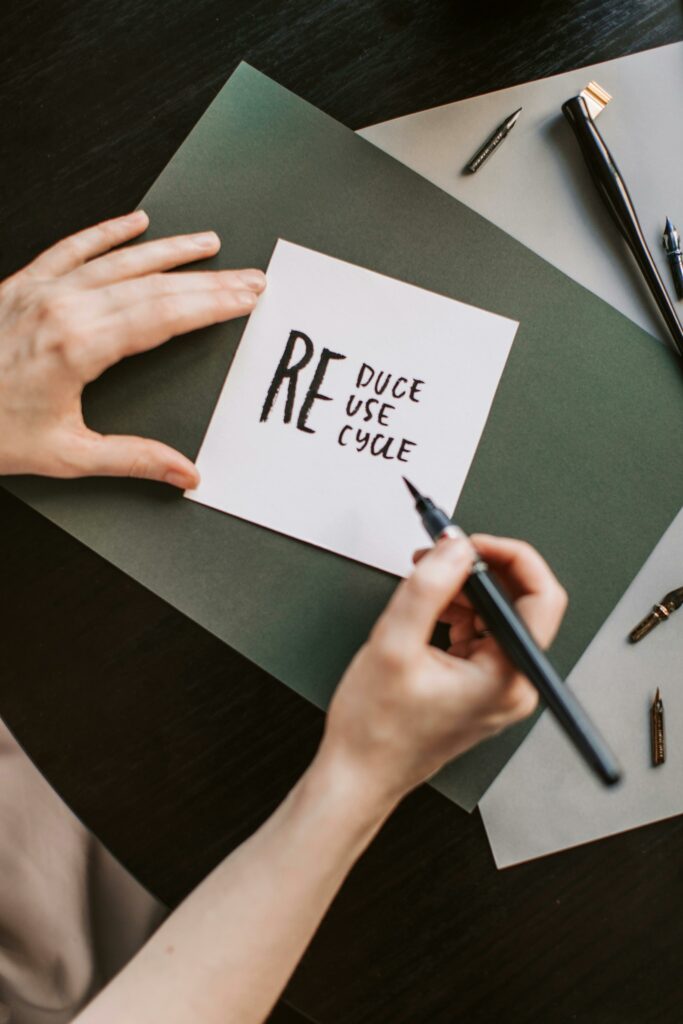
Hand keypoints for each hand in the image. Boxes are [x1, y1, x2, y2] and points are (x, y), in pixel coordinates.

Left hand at [0, 210, 265, 487]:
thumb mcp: (66, 456)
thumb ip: (132, 459)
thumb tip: (186, 473)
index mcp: (79, 347)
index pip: (165, 316)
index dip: (212, 306)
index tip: (246, 298)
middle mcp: (64, 308)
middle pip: (154, 285)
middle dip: (208, 281)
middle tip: (250, 277)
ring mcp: (42, 290)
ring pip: (120, 260)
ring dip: (170, 251)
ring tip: (209, 244)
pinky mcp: (23, 284)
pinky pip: (72, 247)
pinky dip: (106, 232)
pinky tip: (135, 223)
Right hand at [319, 533, 566, 812]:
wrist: (359, 774)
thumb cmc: (375, 730)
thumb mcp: (393, 644)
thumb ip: (428, 588)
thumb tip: (455, 549)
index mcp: (507, 678)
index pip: (541, 597)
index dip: (508, 556)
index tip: (470, 543)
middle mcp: (515, 685)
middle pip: (520, 603)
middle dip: (477, 570)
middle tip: (438, 555)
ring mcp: (500, 688)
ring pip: (498, 615)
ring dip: (464, 590)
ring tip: (424, 584)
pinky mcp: (482, 688)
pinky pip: (483, 634)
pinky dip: (458, 613)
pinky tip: (429, 611)